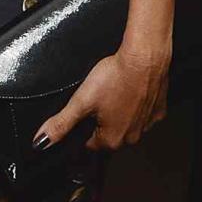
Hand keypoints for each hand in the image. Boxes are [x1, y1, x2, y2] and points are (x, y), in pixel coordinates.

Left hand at [33, 42, 169, 154]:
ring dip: (118, 113)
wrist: (144, 58)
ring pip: (126, 124)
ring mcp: (147, 125)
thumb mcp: (81, 100)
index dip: (82, 126)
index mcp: (112, 140)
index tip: (82, 111)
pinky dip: (135, 105)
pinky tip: (129, 90)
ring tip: (112, 91)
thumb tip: (42, 141)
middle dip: (100, 120)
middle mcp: (132, 138)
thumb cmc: (115, 77)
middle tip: (97, 97)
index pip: (89, 143)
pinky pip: (142, 113)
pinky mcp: (158, 111)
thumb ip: (61, 123)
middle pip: (108, 134)